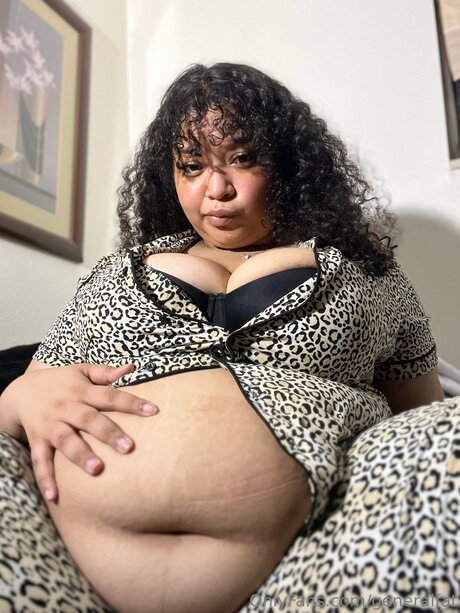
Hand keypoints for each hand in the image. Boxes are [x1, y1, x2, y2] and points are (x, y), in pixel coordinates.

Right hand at [0, 363, 157, 501]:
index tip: (153, 411)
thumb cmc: (60, 382)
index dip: (131, 403)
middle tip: (128, 447)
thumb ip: (105, 372)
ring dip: (80, 455)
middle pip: (89, 420)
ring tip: (97, 469)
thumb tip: (130, 367)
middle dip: (108, 433)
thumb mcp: (80, 371)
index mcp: (82, 391)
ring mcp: (51, 425)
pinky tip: (54, 496)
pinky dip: (45, 479)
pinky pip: (40, 461)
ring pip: (66, 440)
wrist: (20, 391)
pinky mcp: (37, 441)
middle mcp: (67, 407)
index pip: (110, 396)